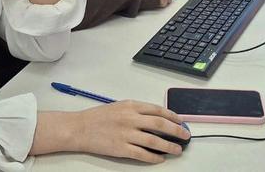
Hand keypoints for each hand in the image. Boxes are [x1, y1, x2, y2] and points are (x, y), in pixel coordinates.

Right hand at [62, 101, 189, 162]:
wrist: (79, 128)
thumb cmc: (98, 117)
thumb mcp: (120, 106)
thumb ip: (137, 110)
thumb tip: (156, 117)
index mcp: (131, 106)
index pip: (158, 110)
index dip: (173, 117)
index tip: (181, 121)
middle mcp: (130, 118)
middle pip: (160, 125)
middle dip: (177, 131)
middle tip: (186, 136)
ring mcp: (126, 134)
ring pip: (154, 141)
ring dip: (169, 146)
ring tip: (177, 150)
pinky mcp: (121, 148)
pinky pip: (142, 154)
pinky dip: (154, 157)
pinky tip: (161, 159)